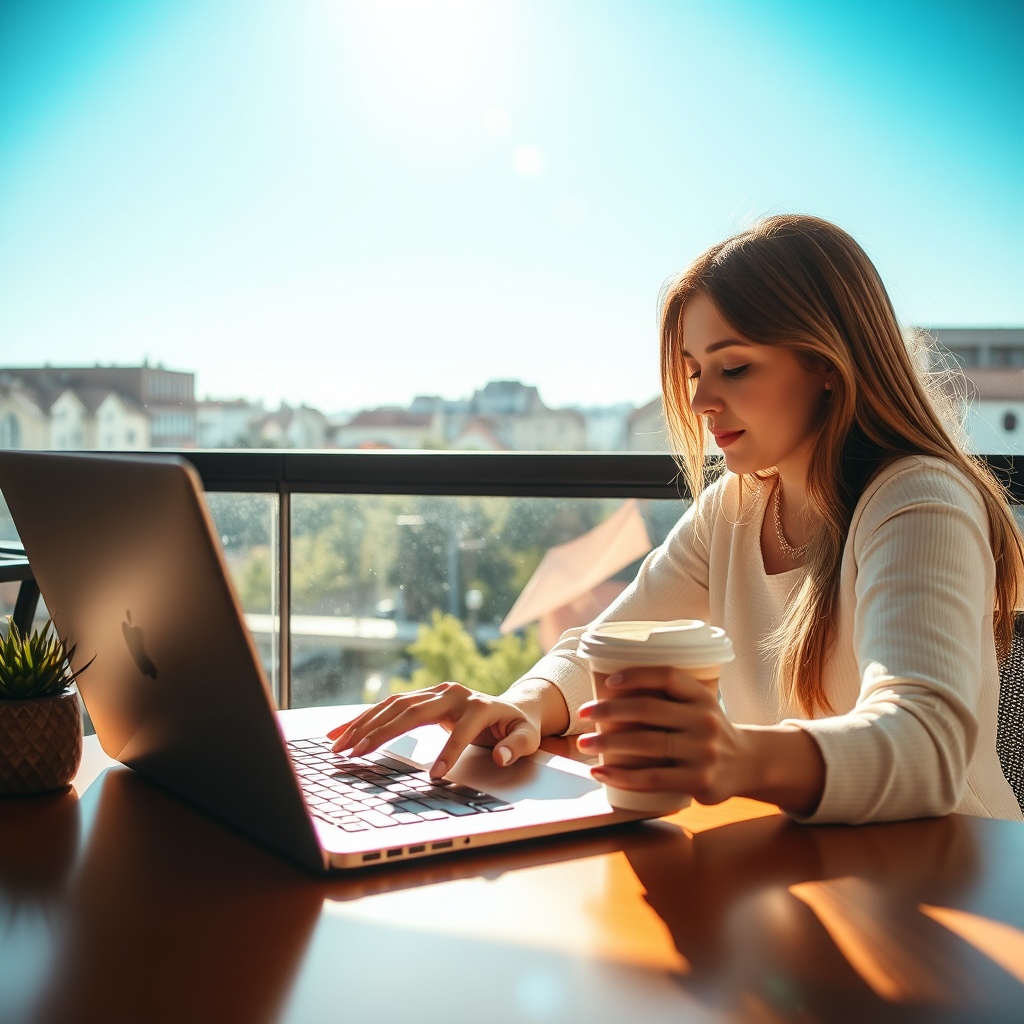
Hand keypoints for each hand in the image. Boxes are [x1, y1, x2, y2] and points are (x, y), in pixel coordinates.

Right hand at [327, 682, 541, 778]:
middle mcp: (453, 693)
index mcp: (480, 705)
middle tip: (356, 753)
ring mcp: (435, 691)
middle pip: (413, 710)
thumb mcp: (527, 738)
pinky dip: (365, 719)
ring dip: (364, 724)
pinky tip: (342, 732)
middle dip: (382, 732)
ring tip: (339, 746)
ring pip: (394, 705)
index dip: (449, 751)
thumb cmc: (518, 727)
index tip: (435, 776)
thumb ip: (517, 746)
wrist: (511, 707)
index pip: (462, 730)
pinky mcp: (423, 696)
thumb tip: (502, 756)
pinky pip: (389, 706)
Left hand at [577, 667, 752, 805]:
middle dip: (609, 711)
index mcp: (702, 696)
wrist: (749, 763)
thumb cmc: (708, 730)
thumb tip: (611, 688)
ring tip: (584, 744)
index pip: (668, 676)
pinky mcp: (698, 781)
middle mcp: (705, 721)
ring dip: (609, 744)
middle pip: (649, 710)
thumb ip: (669, 698)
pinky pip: (652, 778)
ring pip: (646, 745)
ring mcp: (703, 752)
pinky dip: (622, 776)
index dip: (637, 675)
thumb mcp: (700, 705)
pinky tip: (601, 772)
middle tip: (583, 714)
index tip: (609, 682)